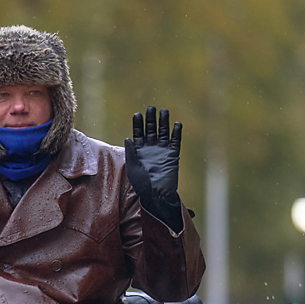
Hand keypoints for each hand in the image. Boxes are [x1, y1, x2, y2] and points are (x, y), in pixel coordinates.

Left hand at [124, 106, 183, 230]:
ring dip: (164, 122)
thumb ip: (131, 153)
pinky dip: (176, 133)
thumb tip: (128, 138)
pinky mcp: (173, 155)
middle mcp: (151, 149)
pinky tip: (176, 124)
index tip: (137, 114)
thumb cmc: (142, 184)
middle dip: (151, 119)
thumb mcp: (132, 168)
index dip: (138, 124)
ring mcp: (162, 151)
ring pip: (163, 133)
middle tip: (151, 108)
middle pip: (151, 130)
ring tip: (163, 111)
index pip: (138, 133)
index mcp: (139, 151)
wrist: (156, 195)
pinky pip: (175, 142)